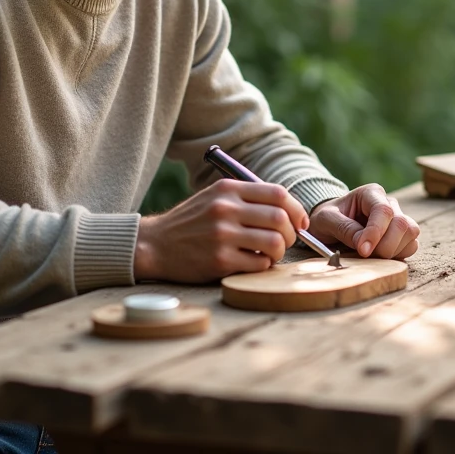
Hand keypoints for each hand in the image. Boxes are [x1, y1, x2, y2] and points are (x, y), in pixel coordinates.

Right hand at [135, 179, 308, 282]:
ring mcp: (222, 235)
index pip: (278, 193)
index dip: (296, 209)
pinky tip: (252, 263)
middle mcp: (226, 209)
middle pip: (280, 218)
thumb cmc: (191, 222)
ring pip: (275, 243)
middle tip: (285, 241)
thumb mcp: (215, 197)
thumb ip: (247, 198)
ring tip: (269, 254)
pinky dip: (263, 265)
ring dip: (279, 252)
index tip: (300, 222)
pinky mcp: (220, 260)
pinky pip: (259, 264)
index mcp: (228, 189)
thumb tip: (289, 210)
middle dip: (291, 233)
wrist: (155, 244)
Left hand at [308, 184, 419, 259]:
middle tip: (365, 254)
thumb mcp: (326, 220)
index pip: (383, 211)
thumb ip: (344, 229)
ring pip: (411, 233)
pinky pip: (412, 245)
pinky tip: (380, 257)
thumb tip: (365, 246)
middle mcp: (389, 203)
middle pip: (401, 223)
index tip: (363, 250)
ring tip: (372, 255)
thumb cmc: (328, 218)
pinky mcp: (402, 234)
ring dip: (393, 250)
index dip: (376, 233)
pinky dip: (399, 254)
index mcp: (371, 193)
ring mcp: (398, 218)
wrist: (330, 223)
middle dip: (385, 245)